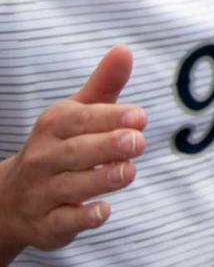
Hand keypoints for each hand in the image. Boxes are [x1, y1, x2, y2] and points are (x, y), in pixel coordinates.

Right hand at [0, 46, 144, 258]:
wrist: (11, 199)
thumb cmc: (61, 145)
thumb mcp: (78, 113)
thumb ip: (104, 85)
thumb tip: (124, 49)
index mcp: (54, 126)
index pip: (81, 119)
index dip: (111, 117)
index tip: (140, 117)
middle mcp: (44, 159)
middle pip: (76, 151)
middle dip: (107, 146)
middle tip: (138, 142)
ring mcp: (42, 193)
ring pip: (71, 186)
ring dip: (101, 179)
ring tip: (129, 171)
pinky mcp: (47, 224)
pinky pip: (62, 222)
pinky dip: (82, 218)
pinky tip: (103, 211)